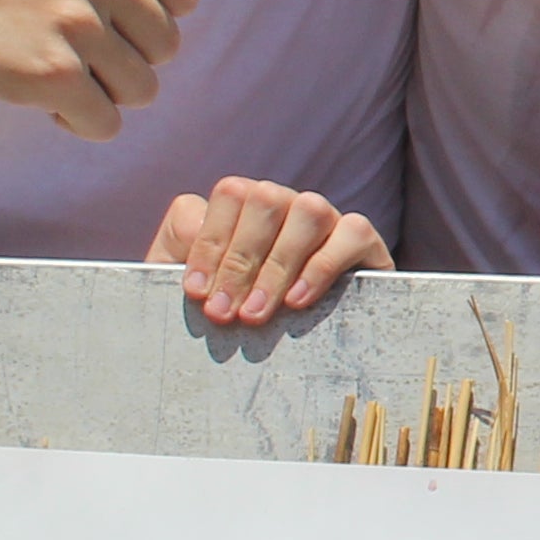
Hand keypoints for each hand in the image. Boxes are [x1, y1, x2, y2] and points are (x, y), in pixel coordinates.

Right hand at [0, 0, 192, 135]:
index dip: (136, 9)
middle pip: (163, 46)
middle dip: (120, 52)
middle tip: (60, 33)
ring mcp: (75, 24)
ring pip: (140, 89)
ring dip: (101, 89)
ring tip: (50, 60)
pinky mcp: (47, 76)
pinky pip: (105, 123)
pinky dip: (76, 119)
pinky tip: (37, 91)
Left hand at [149, 178, 387, 324]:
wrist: (288, 343)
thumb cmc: (232, 306)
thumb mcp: (195, 284)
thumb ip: (178, 258)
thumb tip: (192, 253)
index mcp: (243, 200)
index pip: (229, 197)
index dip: (210, 244)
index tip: (197, 293)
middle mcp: (285, 200)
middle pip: (265, 201)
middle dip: (240, 262)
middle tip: (224, 313)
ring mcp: (325, 215)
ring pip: (308, 211)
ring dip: (278, 266)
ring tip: (257, 314)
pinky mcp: (361, 239)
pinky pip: (352, 232)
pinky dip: (322, 266)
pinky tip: (297, 301)